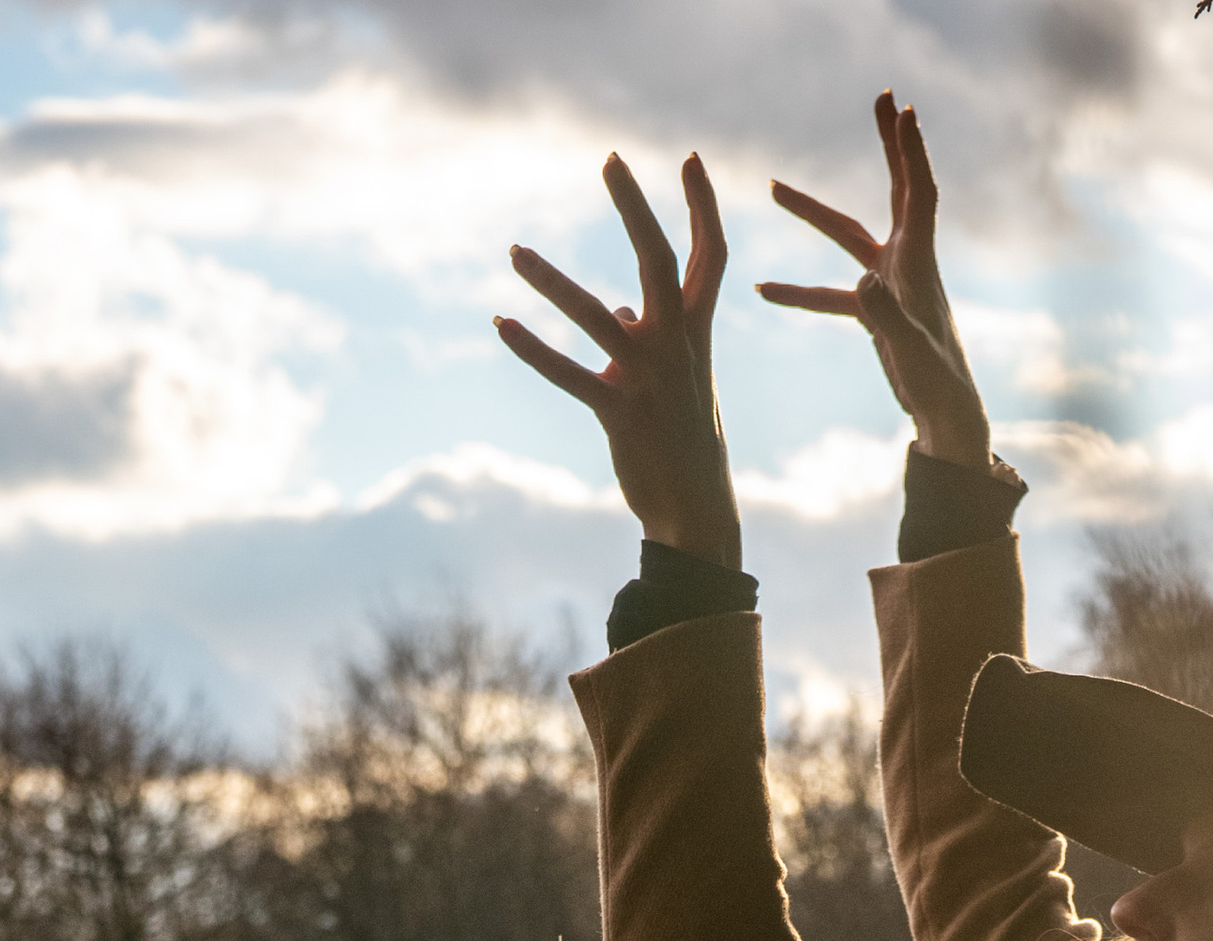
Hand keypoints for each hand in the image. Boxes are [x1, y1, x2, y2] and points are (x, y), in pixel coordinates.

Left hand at [498, 151, 742, 563]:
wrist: (696, 510)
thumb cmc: (686, 437)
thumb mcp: (678, 378)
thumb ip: (650, 334)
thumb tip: (617, 309)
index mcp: (696, 332)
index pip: (710, 257)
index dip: (702, 206)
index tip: (688, 159)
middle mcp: (677, 346)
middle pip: (659, 261)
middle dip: (635, 208)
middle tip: (609, 158)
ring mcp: (649, 379)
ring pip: (596, 317)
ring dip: (552, 281)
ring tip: (514, 251)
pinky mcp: (619, 413)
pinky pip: (569, 375)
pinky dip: (532, 350)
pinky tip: (502, 324)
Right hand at [760, 91, 991, 468]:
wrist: (946, 418)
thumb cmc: (938, 385)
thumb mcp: (912, 350)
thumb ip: (886, 315)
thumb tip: (862, 282)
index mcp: (918, 265)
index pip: (918, 194)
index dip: (909, 151)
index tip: (902, 109)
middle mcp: (907, 265)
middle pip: (896, 191)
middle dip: (888, 145)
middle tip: (881, 98)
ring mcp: (889, 287)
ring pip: (849, 238)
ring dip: (814, 214)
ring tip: (774, 187)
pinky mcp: (875, 313)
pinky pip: (832, 294)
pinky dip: (801, 291)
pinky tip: (764, 289)